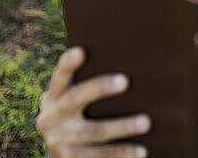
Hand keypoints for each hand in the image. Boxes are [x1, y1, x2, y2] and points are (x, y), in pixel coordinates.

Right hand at [35, 47, 151, 157]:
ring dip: (121, 127)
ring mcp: (59, 141)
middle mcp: (52, 118)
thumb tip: (129, 61)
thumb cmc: (78, 112)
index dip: (67, 64)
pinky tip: (142, 151)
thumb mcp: (72, 98)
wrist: (59, 150)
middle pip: (75, 99)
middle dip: (100, 88)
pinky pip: (99, 157)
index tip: (80, 51)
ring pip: (94, 133)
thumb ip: (87, 83)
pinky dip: (122, 153)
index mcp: (53, 97)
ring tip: (145, 122)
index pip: (59, 77)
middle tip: (125, 81)